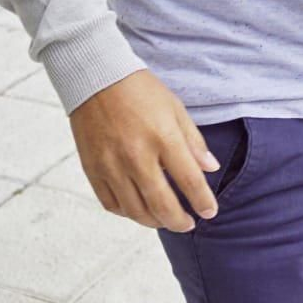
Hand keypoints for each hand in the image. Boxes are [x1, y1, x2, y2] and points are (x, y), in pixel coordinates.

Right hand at [69, 69, 220, 232]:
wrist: (97, 78)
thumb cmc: (141, 91)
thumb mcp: (175, 108)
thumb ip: (193, 142)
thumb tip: (210, 169)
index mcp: (163, 137)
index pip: (190, 180)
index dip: (203, 201)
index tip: (210, 212)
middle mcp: (137, 156)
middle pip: (162, 205)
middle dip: (179, 221)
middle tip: (189, 225)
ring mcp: (112, 165)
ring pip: (136, 210)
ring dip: (154, 221)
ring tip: (165, 220)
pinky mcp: (92, 169)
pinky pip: (111, 203)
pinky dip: (127, 213)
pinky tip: (138, 210)